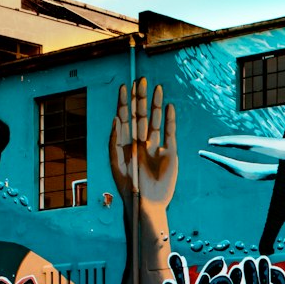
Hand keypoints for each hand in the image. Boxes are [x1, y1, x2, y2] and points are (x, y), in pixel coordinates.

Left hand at [109, 79, 177, 212]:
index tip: (124, 87)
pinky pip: (170, 133)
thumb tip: (116, 118)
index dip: (124, 102)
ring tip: (157, 88)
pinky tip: (169, 107)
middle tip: (141, 80)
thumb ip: (114, 140)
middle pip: (140, 115)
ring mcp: (155, 147)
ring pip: (155, 121)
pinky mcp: (170, 154)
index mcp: (125, 143)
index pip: (124, 118)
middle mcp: (140, 143)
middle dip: (140, 98)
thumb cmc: (128, 186)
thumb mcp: (116, 163)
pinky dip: (170, 120)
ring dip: (155, 105)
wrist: (146, 203)